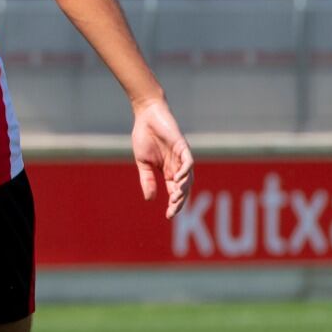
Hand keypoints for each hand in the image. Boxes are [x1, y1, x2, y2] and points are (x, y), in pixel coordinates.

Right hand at [131, 98, 193, 218]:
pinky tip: (177, 179)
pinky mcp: (182, 146)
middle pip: (184, 188)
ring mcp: (181, 156)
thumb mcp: (143, 162)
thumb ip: (147, 179)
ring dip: (183, 189)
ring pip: (188, 177)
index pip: (175, 192)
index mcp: (168, 171)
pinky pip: (188, 161)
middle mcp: (177, 166)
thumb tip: (150, 199)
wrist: (146, 115)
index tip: (168, 216)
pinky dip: (185, 171)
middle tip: (172, 210)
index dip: (174, 204)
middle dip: (180, 201)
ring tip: (175, 198)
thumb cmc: (144, 136)